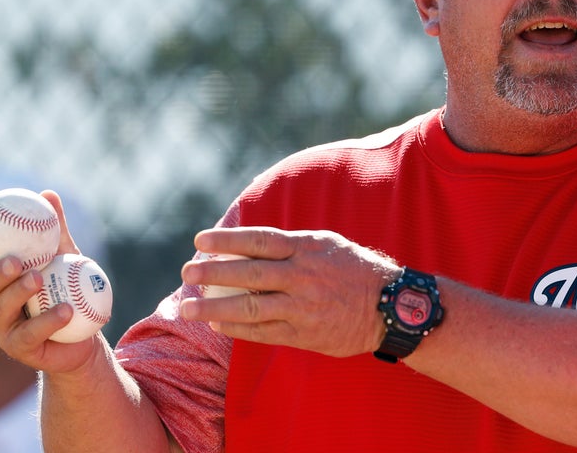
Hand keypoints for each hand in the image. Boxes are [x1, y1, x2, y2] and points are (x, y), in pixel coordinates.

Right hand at [0, 190, 103, 372]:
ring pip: (0, 310)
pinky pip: (30, 334)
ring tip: (38, 278)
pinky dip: (48, 320)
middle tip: (14, 261)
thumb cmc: (66, 288)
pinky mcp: (20, 349)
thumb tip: (48, 194)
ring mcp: (3, 329)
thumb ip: (55, 230)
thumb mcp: (65, 256)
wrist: (84, 332)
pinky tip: (66, 309)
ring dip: (18, 293)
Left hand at [179, 226, 399, 357]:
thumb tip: (246, 245)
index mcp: (308, 249)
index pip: (260, 241)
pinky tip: (218, 325)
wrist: (389, 307)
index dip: (227, 240)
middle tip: (187, 273)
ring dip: (215, 308)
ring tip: (188, 308)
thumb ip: (290, 246)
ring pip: (251, 308)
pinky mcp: (305, 335)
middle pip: (249, 274)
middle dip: (213, 273)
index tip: (200, 241)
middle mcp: (304, 276)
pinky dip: (237, 329)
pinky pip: (263, 333)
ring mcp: (303, 308)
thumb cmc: (354, 270)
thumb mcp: (326, 245)